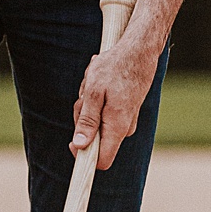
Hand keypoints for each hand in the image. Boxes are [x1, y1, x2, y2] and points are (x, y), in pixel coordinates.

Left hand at [70, 40, 158, 170]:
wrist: (139, 50)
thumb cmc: (115, 67)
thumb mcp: (94, 92)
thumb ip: (87, 120)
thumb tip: (80, 146)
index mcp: (117, 127)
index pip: (101, 161)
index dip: (83, 155)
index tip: (72, 141)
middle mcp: (124, 128)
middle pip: (94, 139)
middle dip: (82, 119)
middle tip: (84, 98)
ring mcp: (126, 120)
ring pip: (97, 123)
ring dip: (88, 106)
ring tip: (94, 85)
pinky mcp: (125, 112)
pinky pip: (103, 114)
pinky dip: (97, 101)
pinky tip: (101, 84)